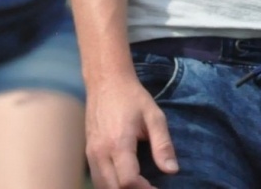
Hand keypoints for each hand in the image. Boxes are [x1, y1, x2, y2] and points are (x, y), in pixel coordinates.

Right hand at [85, 71, 177, 188]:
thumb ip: (163, 145)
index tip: (158, 188)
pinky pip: (97, 179)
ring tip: (140, 186)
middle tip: (150, 188)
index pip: (128, 181)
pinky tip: (124, 182)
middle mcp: (100, 153)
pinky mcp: (88, 154)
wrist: (106, 82)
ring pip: (101, 187)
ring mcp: (90, 154)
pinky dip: (110, 186)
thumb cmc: (133, 98)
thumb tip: (172, 170)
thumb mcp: (154, 117)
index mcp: (118, 144)